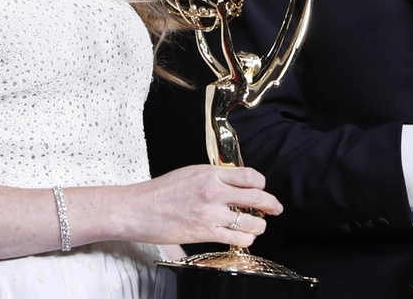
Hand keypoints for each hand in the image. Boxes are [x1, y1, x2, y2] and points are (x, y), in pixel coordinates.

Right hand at [116, 165, 281, 246]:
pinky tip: (244, 237)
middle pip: (256, 197)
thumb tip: (232, 182)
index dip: (261, 183)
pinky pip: (238, 237)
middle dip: (271, 204)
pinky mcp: (205, 232)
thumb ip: (212, 177)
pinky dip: (246, 238)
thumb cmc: (159, 192)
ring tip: (258, 225)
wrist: (137, 209)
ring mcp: (211, 213)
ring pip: (251, 220)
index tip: (262, 187)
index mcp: (210, 174)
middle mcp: (214, 191)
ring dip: (259, 224)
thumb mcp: (189, 173)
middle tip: (275, 208)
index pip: (250, 175)